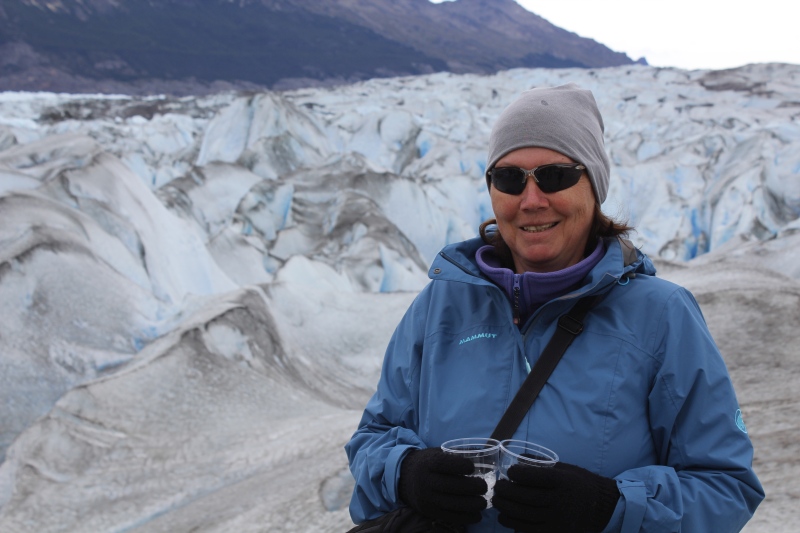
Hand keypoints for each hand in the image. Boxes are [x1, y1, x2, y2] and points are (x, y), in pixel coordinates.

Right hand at [398, 447, 486, 524]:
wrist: (405, 479)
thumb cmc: (428, 464)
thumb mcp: (436, 453)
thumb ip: (455, 454)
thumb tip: (481, 452)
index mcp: (428, 464)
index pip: (445, 464)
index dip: (462, 466)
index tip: (472, 467)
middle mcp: (425, 481)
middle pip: (453, 486)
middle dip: (473, 487)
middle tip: (485, 487)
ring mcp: (427, 499)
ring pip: (454, 504)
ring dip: (473, 505)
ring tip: (484, 502)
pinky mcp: (429, 512)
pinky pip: (450, 517)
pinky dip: (467, 517)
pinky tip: (477, 514)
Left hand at [492, 461, 619, 532]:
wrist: (602, 508)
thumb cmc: (580, 484)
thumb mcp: (566, 469)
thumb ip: (543, 464)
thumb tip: (518, 456)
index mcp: (563, 482)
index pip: (536, 477)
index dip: (518, 474)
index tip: (509, 472)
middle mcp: (560, 501)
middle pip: (527, 497)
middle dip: (507, 492)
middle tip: (497, 487)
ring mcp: (558, 520)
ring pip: (525, 515)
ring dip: (506, 508)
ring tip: (497, 502)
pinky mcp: (554, 532)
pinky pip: (529, 530)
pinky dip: (514, 524)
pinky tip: (505, 517)